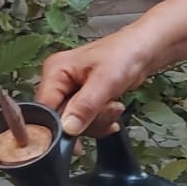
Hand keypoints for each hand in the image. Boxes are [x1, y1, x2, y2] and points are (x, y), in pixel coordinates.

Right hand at [35, 32, 153, 137]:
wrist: (142, 51)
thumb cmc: (125, 55)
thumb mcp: (105, 81)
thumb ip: (85, 105)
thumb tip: (68, 128)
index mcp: (55, 71)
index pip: (44, 108)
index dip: (58, 126)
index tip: (78, 134)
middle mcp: (57, 82)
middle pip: (60, 119)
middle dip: (87, 121)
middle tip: (108, 109)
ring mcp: (69, 92)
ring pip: (74, 124)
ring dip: (98, 121)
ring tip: (114, 106)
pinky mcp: (80, 100)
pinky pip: (84, 122)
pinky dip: (100, 121)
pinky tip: (112, 111)